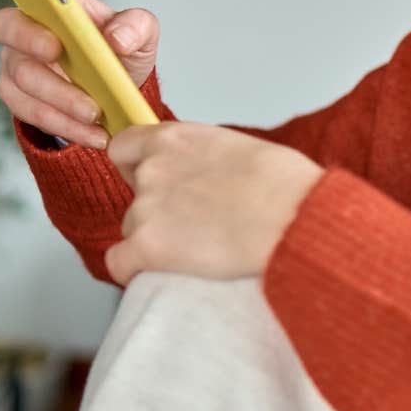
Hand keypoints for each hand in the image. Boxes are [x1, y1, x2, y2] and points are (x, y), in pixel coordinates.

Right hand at [0, 0, 159, 150]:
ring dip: (58, 96)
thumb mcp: (142, 35)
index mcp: (55, 0)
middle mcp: (27, 26)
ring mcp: (17, 63)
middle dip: (30, 38)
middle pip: (7, 26)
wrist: (119, 99)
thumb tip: (115, 41)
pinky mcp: (19, 99)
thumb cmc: (122, 52)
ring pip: (20, 77)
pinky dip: (63, 123)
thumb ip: (136, 26)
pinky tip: (94, 133)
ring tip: (95, 112)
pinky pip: (29, 112)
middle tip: (59, 53)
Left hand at [103, 122, 323, 285]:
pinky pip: (119, 263)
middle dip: (155, 209)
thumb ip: (206, 157)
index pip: (123, 149)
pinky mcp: (148, 247)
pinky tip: (161, 272)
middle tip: (191, 223)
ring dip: (154, 240)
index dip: (135, 168)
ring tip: (196, 250)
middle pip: (132, 194)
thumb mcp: (240, 148)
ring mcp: (146, 208)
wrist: (292, 214)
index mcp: (174, 138)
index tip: (155, 183)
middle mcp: (152, 169)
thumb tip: (208, 175)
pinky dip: (134, 269)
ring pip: (132, 229)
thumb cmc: (285, 183)